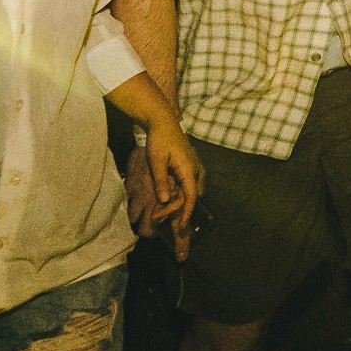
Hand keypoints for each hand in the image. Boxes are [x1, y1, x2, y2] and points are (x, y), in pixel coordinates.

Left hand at [132, 126, 202, 260]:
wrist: (164, 122)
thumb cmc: (159, 139)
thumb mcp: (156, 160)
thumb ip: (161, 180)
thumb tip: (163, 200)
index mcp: (188, 170)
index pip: (190, 198)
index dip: (185, 214)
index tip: (180, 228)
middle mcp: (194, 172)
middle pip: (189, 198)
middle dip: (180, 213)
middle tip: (167, 224)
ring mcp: (193, 170)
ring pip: (188, 194)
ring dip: (178, 205)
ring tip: (164, 216)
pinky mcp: (188, 169)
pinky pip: (185, 188)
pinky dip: (178, 197)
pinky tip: (167, 202)